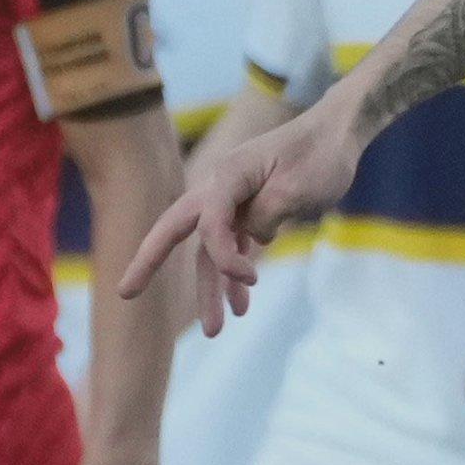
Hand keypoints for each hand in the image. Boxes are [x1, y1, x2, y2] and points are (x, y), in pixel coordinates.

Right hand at [122, 104, 358, 335]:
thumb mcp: (298, 188)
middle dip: (149, 261)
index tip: (252, 280)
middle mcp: (222, 186)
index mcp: (229, 175)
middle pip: (176, 228)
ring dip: (210, 288)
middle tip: (125, 293)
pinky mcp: (250, 210)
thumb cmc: (321, 155)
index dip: (224, 258)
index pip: (209, 223)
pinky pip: (232, 248)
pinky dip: (235, 277)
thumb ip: (267, 215)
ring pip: (210, 250)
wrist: (339, 132)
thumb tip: (251, 238)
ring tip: (213, 331)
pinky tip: (240, 308)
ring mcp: (234, 200)